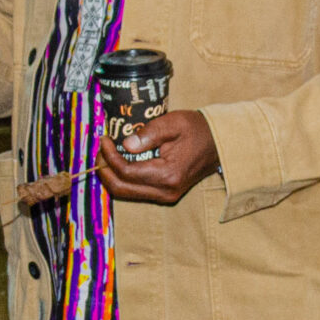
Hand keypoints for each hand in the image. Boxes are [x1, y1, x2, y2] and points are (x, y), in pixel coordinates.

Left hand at [96, 110, 217, 204]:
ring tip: (106, 155)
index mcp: (168, 175)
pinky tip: (119, 162)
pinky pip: (136, 191)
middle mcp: (166, 191)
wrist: (220, 143)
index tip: (104, 139)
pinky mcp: (166, 195)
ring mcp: (166, 196)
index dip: (110, 156)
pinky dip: (123, 179)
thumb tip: (125, 145)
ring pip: (127, 193)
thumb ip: (148, 134)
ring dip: (112, 176)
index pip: (127, 172)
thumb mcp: (173, 123)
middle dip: (105, 170)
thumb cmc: (197, 130)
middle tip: (100, 150)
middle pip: (122, 189)